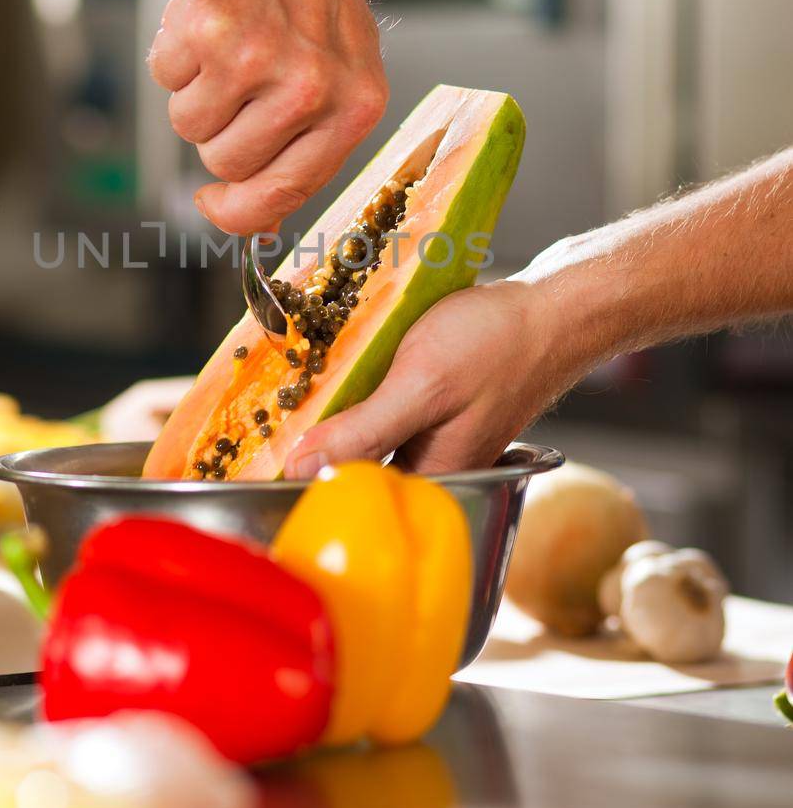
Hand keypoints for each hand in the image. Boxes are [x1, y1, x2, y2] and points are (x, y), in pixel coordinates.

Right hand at [148, 0, 387, 235]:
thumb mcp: (338, 71)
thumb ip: (306, 146)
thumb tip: (258, 223)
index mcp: (355, 107)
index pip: (282, 195)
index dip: (237, 209)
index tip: (213, 200)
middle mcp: (312, 89)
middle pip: (224, 164)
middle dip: (216, 129)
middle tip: (236, 75)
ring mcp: (260, 60)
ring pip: (188, 126)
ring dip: (193, 89)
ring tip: (225, 39)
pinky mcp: (210, 29)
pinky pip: (165, 76)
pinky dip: (173, 50)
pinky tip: (206, 12)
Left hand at [284, 278, 584, 476]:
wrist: (554, 310)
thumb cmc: (498, 344)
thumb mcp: (422, 385)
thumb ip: (363, 431)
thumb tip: (300, 466)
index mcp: (430, 480)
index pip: (347, 497)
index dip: (298, 477)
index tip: (253, 455)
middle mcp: (430, 470)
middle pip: (350, 471)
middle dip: (308, 446)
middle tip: (266, 415)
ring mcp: (432, 442)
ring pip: (362, 442)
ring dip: (330, 418)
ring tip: (293, 392)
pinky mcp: (432, 414)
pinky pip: (379, 416)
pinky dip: (355, 397)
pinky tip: (337, 372)